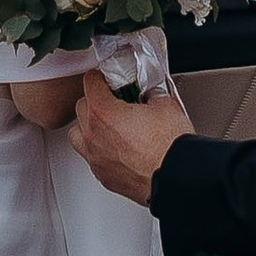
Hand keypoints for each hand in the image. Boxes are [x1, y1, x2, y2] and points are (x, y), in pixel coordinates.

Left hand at [72, 70, 191, 207]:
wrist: (176, 177)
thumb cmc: (169, 148)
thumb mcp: (166, 105)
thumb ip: (152, 94)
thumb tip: (152, 95)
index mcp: (103, 112)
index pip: (90, 83)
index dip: (101, 78)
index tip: (106, 79)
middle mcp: (93, 135)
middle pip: (81, 108)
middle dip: (96, 101)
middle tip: (114, 101)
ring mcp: (96, 158)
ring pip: (79, 134)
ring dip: (90, 127)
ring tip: (108, 126)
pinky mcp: (104, 176)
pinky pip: (92, 157)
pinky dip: (99, 150)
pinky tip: (116, 148)